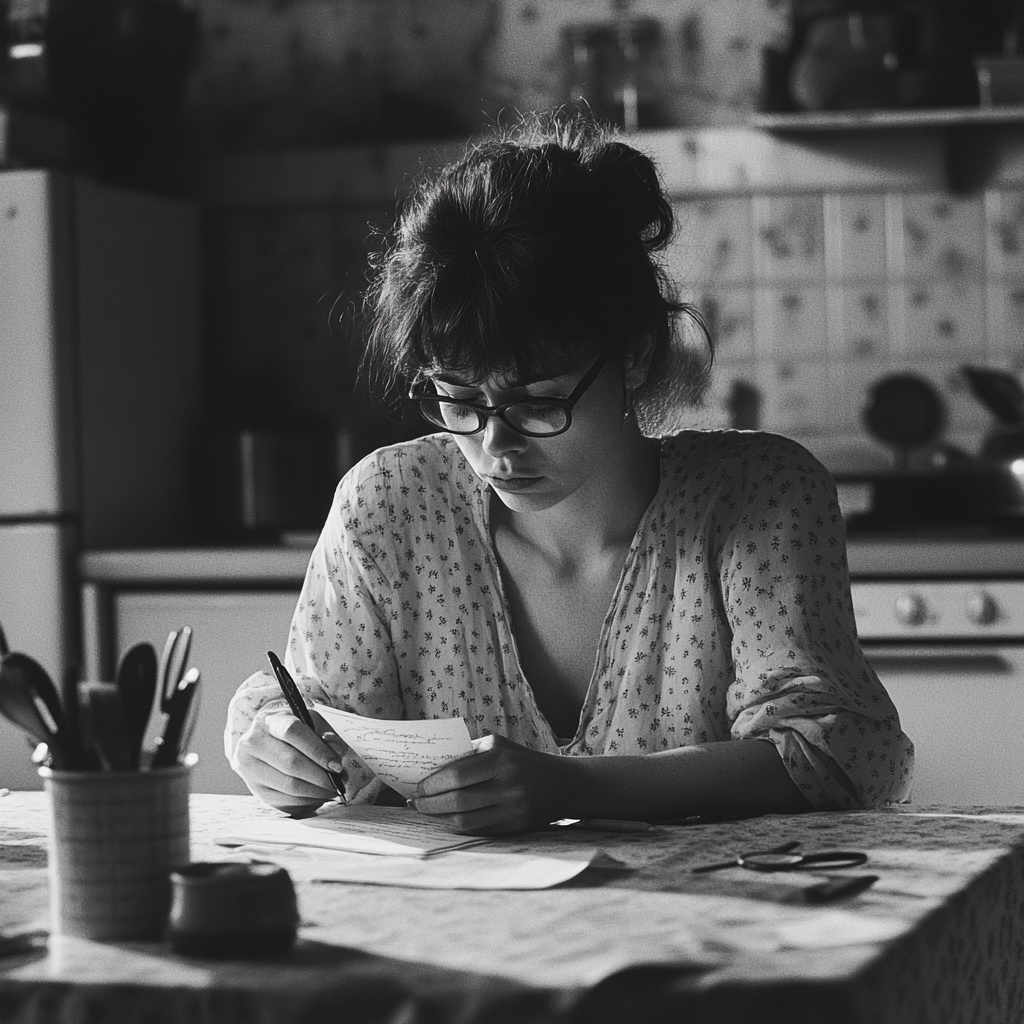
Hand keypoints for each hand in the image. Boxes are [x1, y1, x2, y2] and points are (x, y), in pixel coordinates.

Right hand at [232, 708, 346, 815]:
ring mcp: (249, 768)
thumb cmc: (297, 732)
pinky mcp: (255, 789)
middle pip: (291, 763)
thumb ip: (327, 736)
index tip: (337, 766)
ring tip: (332, 790)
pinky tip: (318, 796)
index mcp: (269, 720)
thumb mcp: (312, 724)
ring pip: (289, 786)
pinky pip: (284, 801)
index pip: (292, 732)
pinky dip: (306, 801)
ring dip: (316, 792)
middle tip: (339, 783)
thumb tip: (336, 754)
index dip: (317, 750)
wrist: (269, 743)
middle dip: (321, 776)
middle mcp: (253, 742)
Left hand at [410, 734, 567, 834]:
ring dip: (440, 818)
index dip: (433, 784)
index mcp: (501, 759)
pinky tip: (447, 818)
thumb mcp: (498, 746)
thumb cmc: (521, 760)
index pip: (457, 775)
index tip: (418, 787)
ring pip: (465, 821)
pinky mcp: (515, 828)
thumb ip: (467, 755)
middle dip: (430, 804)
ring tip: (427, 811)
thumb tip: (430, 769)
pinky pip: (478, 831)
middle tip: (416, 803)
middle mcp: (508, 785)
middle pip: (458, 801)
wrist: (564, 784)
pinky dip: (457, 826)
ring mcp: (513, 810)